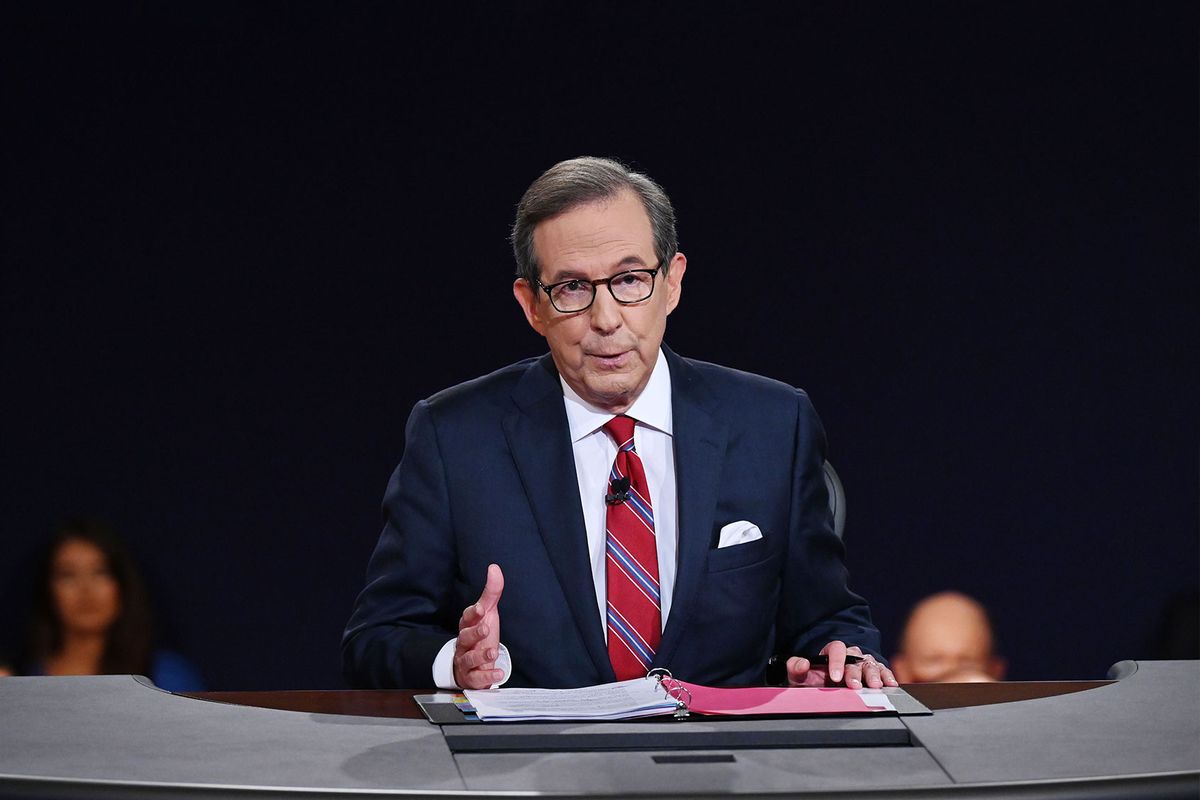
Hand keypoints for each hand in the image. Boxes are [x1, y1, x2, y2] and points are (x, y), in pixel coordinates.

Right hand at [453, 563, 504, 688]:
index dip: (472, 613)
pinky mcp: (471, 678)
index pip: (466, 617)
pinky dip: (487, 677)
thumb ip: (491, 592)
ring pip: (469, 659)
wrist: (472, 665)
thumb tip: (494, 567)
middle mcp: (464, 643)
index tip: (481, 609)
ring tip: (492, 652)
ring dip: (480, 655)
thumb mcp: (488, 613)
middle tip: (485, 629)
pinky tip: (498, 673)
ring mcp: (466, 661)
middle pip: (464, 637)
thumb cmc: (480, 635)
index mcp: (467, 626)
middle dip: (474, 633)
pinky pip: (476, 678)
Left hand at [786, 641, 898, 688]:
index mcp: (832, 653)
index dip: (836, 661)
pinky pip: (883, 671)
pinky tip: (890, 684)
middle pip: (856, 658)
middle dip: (855, 672)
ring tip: (875, 686)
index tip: (834, 677)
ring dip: (874, 674)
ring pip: (870, 664)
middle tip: (854, 686)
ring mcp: (862, 665)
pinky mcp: (874, 675)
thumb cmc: (812, 683)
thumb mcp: (799, 677)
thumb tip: (802, 663)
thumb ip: (796, 668)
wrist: (823, 693)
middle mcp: (850, 656)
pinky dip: (887, 676)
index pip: (837, 649)